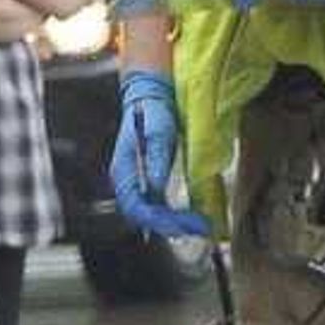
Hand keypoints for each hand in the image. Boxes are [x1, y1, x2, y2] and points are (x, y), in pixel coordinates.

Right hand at [109, 71, 212, 239]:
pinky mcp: (148, 180)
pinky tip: (191, 217)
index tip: (181, 225)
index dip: (158, 220)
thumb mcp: (159, 131)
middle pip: (144, 215)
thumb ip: (157, 158)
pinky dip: (174, 215)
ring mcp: (137, 182)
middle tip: (201, 228)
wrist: (152, 96)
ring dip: (175, 223)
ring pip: (151, 213)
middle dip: (172, 226)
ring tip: (201, 226)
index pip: (135, 206)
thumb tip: (157, 187)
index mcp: (124, 170)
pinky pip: (158, 205)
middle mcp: (126, 181)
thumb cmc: (154, 110)